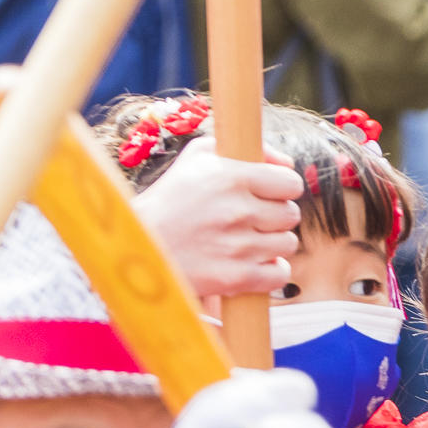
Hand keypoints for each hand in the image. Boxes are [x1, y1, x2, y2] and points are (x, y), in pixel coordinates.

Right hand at [139, 135, 303, 300]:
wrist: (136, 243)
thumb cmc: (171, 197)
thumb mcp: (199, 157)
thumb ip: (248, 150)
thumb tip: (287, 163)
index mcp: (231, 177)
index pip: (291, 183)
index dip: (282, 189)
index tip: (268, 194)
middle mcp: (237, 211)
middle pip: (291, 214)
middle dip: (274, 216)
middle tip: (250, 218)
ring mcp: (238, 246)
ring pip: (287, 243)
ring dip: (271, 243)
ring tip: (244, 239)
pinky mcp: (236, 277)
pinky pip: (280, 273)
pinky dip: (269, 270)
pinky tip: (249, 262)